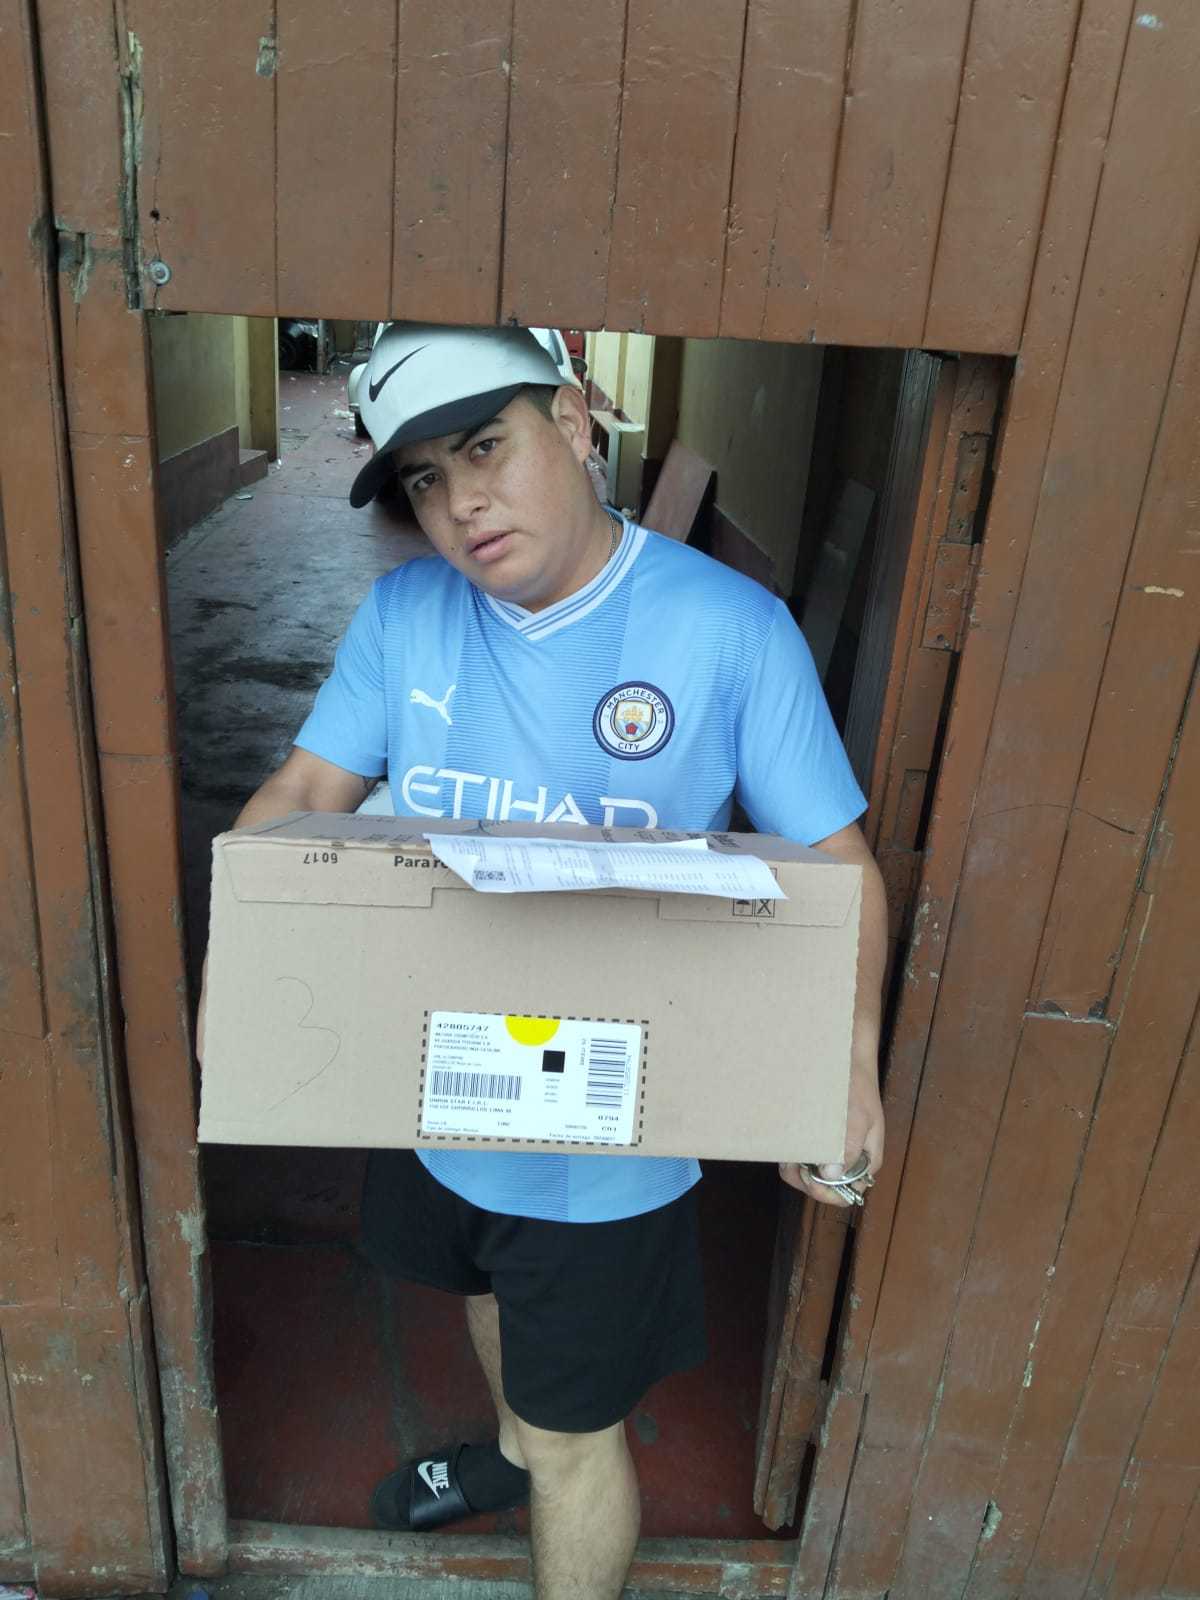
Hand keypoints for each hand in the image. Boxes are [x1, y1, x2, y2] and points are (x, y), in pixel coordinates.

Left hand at [779, 1050, 883, 1207]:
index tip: (813, 1177)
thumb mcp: (859, 1116)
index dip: (829, 1193)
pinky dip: (793, 1158)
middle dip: (808, 1183)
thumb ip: (850, 1148)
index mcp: (866, 1161)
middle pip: (827, 1189)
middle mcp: (849, 1161)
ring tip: (790, 1155)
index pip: (849, 1193)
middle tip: (796, 1165)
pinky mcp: (818, 1140)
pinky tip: (788, 1145)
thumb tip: (832, 1175)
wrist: (846, 1062)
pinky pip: (803, 1160)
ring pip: (812, 1177)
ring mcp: (832, 1151)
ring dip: (797, 1172)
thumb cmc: (857, 1088)